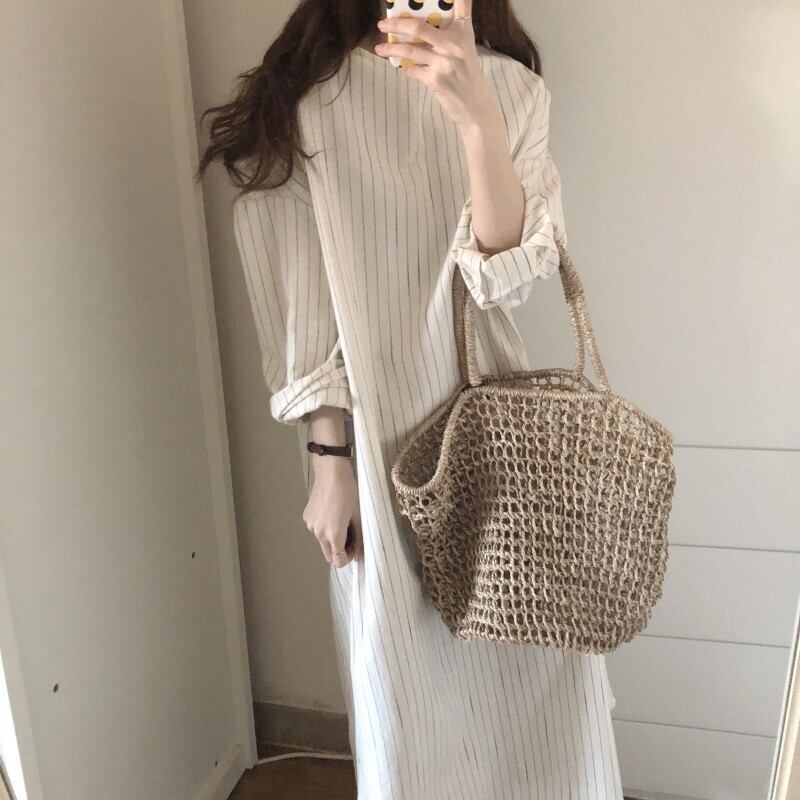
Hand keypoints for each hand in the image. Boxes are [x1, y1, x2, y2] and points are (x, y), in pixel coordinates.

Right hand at [302, 456, 360, 567]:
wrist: (331, 472)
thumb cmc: (349, 491)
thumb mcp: (358, 515)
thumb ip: (357, 536)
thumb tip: (358, 548)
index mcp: (333, 535)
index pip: (338, 561)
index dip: (348, 558)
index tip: (354, 549)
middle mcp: (319, 533)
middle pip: (328, 555)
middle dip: (339, 551)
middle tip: (350, 537)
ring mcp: (310, 525)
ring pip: (322, 541)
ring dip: (331, 538)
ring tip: (341, 520)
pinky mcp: (306, 516)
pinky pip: (317, 529)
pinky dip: (324, 527)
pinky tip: (331, 511)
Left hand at [374, 0, 499, 134]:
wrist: (475, 107)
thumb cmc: (468, 76)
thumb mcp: (465, 50)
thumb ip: (449, 36)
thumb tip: (421, 28)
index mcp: (463, 32)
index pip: (462, 4)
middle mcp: (453, 44)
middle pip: (417, 26)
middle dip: (396, 23)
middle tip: (382, 24)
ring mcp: (442, 62)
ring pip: (409, 50)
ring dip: (391, 49)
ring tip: (380, 49)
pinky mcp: (434, 80)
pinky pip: (413, 70)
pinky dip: (408, 69)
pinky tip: (407, 68)